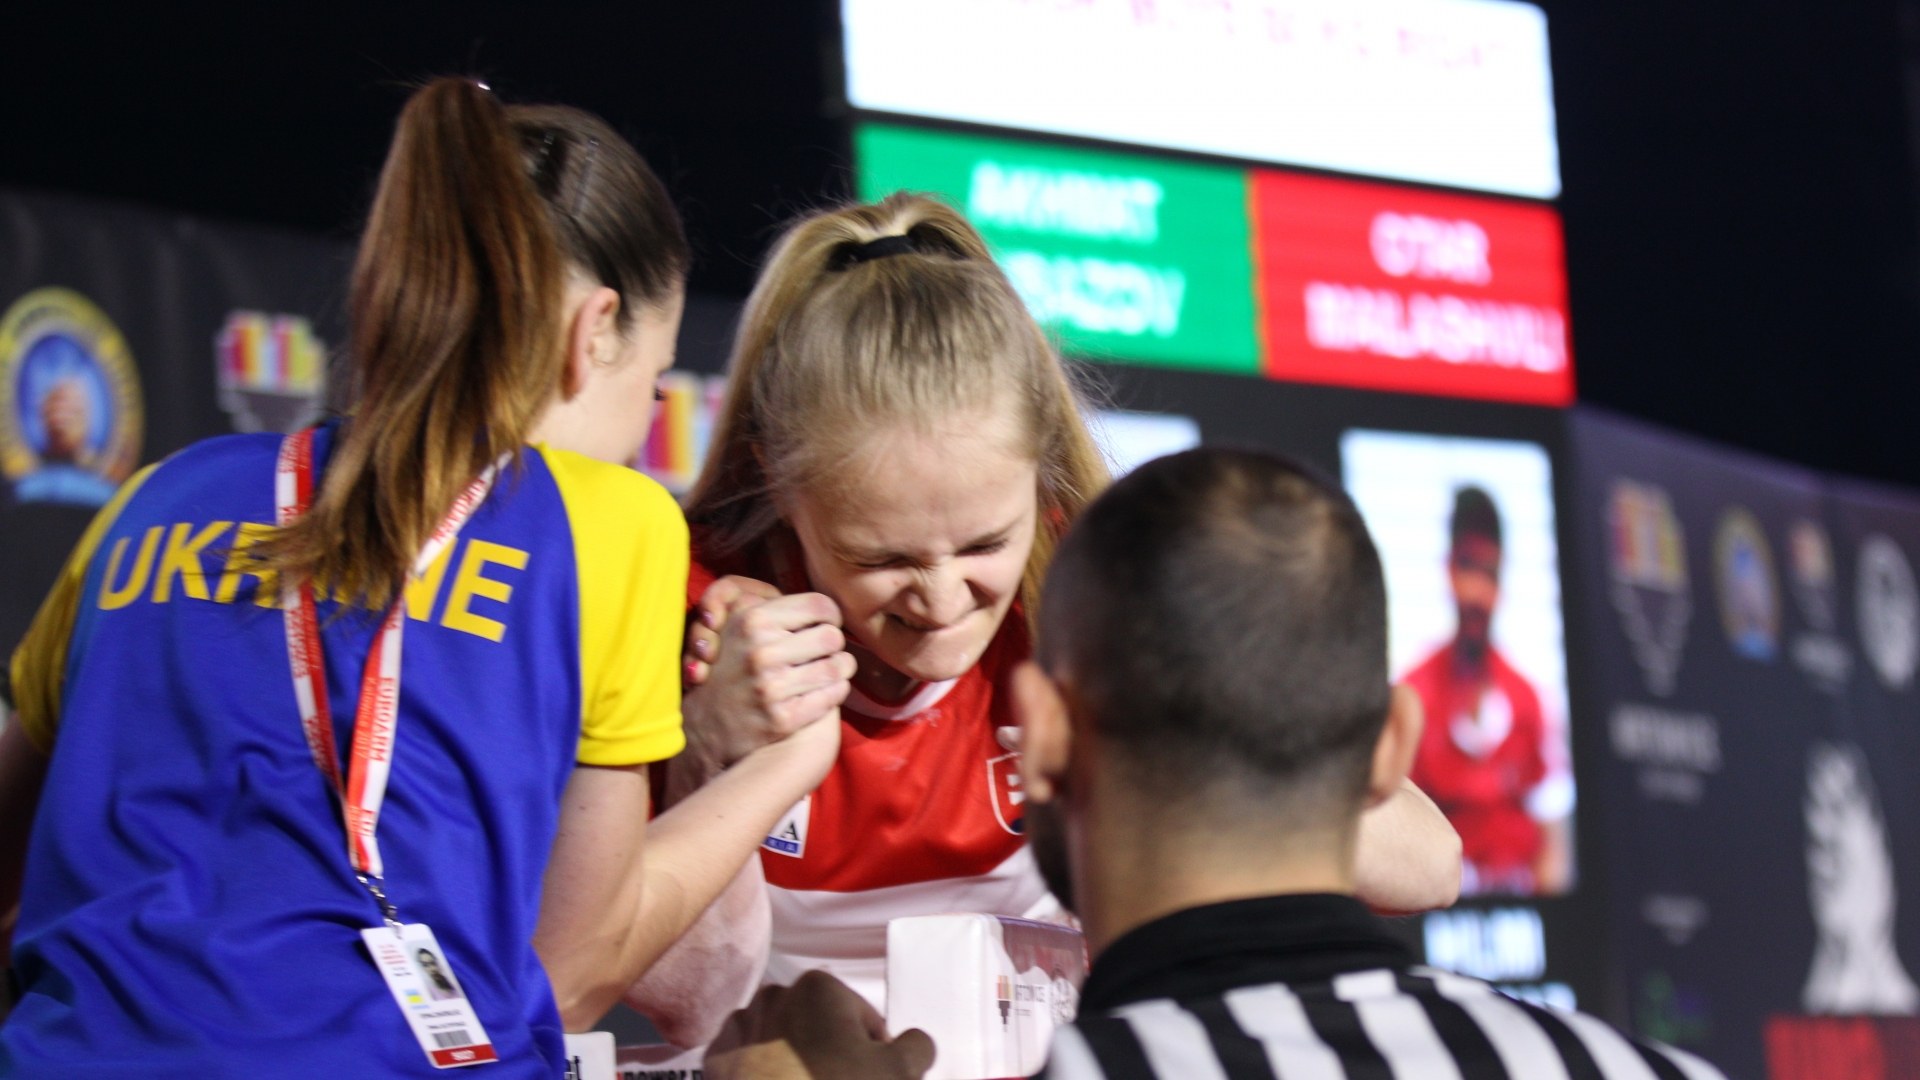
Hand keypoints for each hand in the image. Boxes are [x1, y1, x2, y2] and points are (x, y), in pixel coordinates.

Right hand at [683, 581, 856, 769]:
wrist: (705, 725)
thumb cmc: (732, 666)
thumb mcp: (738, 624)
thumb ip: (775, 607)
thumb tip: (821, 605)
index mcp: (752, 621)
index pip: (819, 605)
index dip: (830, 615)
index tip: (825, 624)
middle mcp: (760, 652)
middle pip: (832, 637)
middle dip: (833, 645)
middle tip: (824, 652)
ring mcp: (771, 687)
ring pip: (837, 667)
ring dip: (840, 669)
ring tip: (828, 670)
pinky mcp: (783, 718)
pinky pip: (834, 694)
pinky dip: (836, 691)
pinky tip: (823, 690)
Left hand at [706, 970, 934, 1079]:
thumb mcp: (900, 1072)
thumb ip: (917, 1046)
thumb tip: (914, 1043)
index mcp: (819, 987)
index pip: (864, 1020)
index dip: (875, 1053)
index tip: (872, 1076)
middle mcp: (774, 996)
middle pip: (822, 1028)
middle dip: (834, 1055)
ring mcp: (740, 1029)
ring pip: (783, 1044)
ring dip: (796, 1063)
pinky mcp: (716, 1063)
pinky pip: (748, 1064)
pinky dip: (763, 1077)